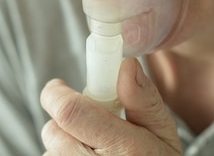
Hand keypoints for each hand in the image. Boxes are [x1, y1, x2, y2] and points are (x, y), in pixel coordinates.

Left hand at [40, 57, 181, 154]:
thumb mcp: (164, 135)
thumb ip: (143, 100)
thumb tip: (127, 66)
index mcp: (126, 149)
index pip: (69, 113)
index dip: (55, 93)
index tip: (58, 86)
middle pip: (53, 131)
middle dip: (64, 120)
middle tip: (88, 123)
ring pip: (50, 152)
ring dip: (63, 145)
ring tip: (93, 151)